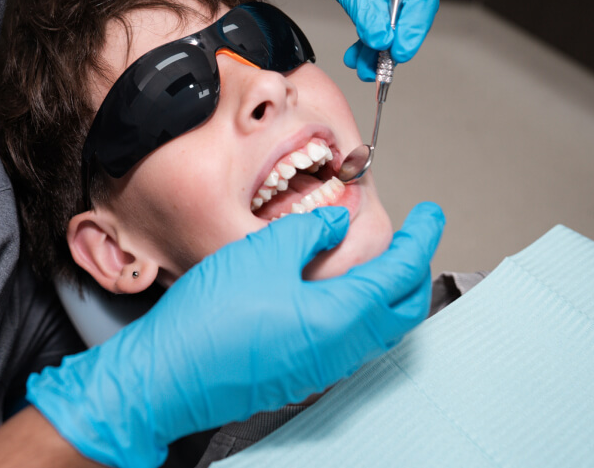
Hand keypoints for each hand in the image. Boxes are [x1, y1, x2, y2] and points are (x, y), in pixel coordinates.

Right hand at [26, 204, 445, 467]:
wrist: (163, 379)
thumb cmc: (206, 320)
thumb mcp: (263, 251)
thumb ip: (311, 231)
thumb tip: (338, 223)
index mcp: (341, 317)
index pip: (403, 271)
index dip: (422, 237)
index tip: (430, 214)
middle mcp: (341, 350)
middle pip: (404, 308)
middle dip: (416, 269)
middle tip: (415, 236)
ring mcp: (323, 369)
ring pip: (380, 330)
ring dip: (391, 294)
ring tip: (385, 260)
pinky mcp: (302, 376)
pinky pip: (351, 345)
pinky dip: (364, 314)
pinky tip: (343, 294)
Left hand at [208, 0, 441, 70]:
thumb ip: (366, 6)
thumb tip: (385, 38)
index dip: (416, 16)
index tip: (402, 45)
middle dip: (399, 31)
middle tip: (389, 58)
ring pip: (401, 8)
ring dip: (384, 39)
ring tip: (369, 64)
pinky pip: (384, 9)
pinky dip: (373, 32)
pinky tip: (363, 52)